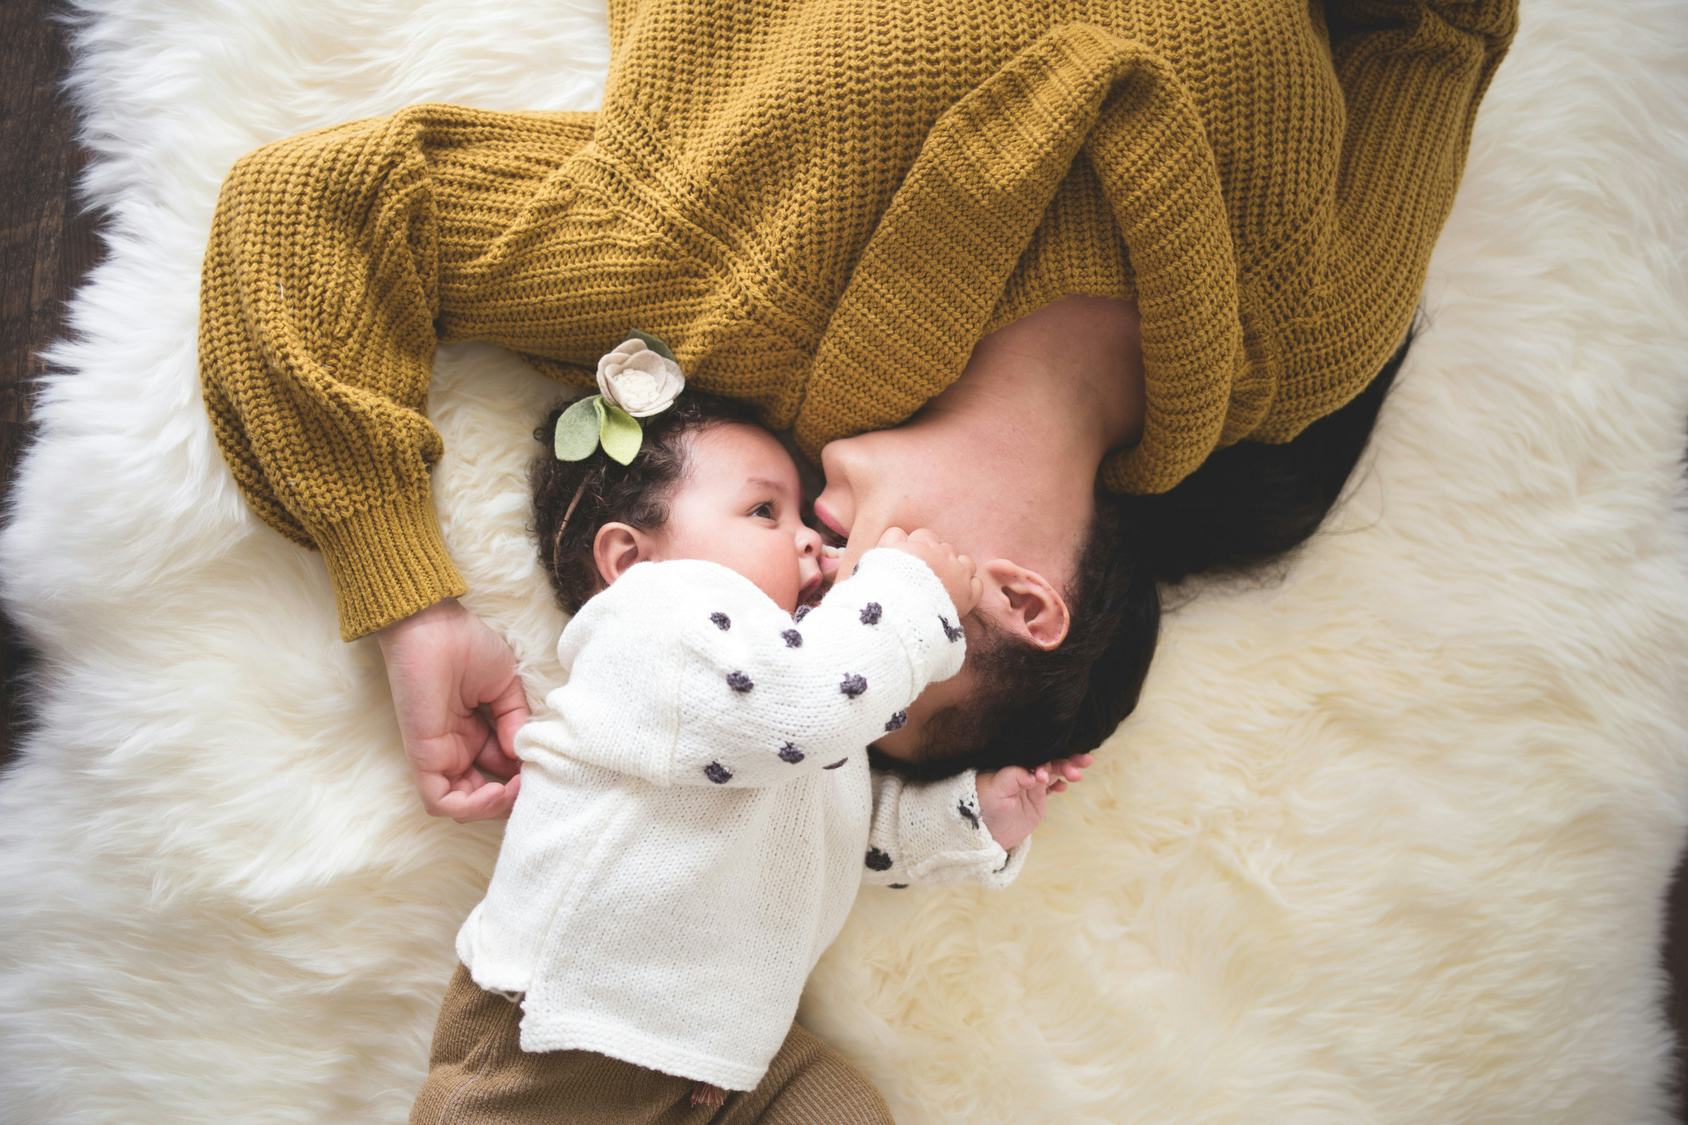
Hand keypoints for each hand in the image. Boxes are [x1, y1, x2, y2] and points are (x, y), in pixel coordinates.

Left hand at [375, 598, 530, 821]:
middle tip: (533, 784)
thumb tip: (522, 754)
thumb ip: (515, 721)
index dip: (523, 775)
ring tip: (516, 788)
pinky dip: (471, 807)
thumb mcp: (506, 687)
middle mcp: (457, 748)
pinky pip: (440, 801)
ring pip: (462, 805)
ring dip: (494, 806)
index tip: (545, 766)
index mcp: (476, 731)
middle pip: (483, 794)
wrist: (433, 625)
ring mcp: (440, 754)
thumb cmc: (467, 646)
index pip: (500, 770)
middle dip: (511, 796)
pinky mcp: (424, 756)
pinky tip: (497, 790)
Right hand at [876, 527, 982, 615]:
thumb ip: (888, 543)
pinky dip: (968, 589)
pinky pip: (975, 583)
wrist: (900, 616)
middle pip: (941, 547)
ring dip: (954, 570)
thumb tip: (897, 536)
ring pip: (963, 561)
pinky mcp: (968, 593)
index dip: (913, 548)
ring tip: (942, 587)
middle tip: (922, 578)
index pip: (920, 535)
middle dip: (934, 558)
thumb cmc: (882, 591)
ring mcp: (956, 572)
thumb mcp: (874, 561)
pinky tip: (955, 597)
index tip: (907, 562)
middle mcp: (939, 553)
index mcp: (916, 544)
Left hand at [975, 752, 1093, 850]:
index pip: (1035, 755)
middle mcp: (1023, 770)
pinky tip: (1065, 786)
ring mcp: (1031, 783)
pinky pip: (1052, 786)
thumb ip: (1013, 777)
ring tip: (1078, 774)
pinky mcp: (1036, 797)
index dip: (1046, 761)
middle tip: (1082, 762)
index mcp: (1012, 763)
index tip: (1045, 777)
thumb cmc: (983, 806)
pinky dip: (1061, 784)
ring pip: (1054, 771)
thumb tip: (1035, 774)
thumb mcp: (994, 790)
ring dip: (1068, 769)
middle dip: (1066, 760)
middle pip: (1049, 759)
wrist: (984, 832)